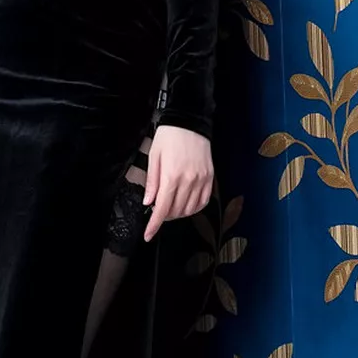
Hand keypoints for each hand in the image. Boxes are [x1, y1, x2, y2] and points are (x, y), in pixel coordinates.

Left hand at [142, 123, 212, 242]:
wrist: (189, 122)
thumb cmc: (169, 137)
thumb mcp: (154, 157)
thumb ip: (152, 182)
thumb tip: (149, 202)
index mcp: (171, 176)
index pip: (162, 209)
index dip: (154, 225)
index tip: (148, 235)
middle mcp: (188, 181)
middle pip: (175, 211)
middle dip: (164, 216)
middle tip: (157, 210)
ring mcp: (201, 180)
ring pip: (189, 209)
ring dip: (178, 213)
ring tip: (170, 206)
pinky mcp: (209, 178)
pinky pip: (203, 202)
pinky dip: (193, 208)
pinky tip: (186, 204)